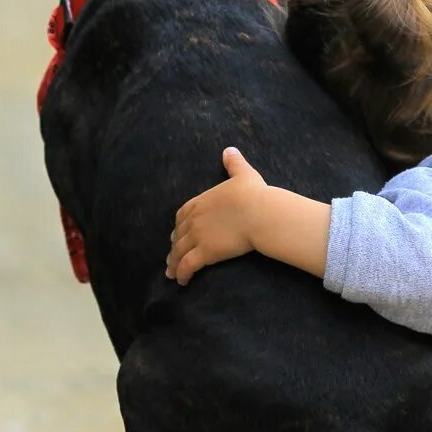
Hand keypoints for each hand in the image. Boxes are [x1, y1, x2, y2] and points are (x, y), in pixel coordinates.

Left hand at [167, 147, 267, 284]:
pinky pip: (187, 266)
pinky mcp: (205, 253)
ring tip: (172, 273)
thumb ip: (234, 163)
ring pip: (179, 252)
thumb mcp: (244, 174)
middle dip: (174, 246)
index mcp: (201, 202)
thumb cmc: (254, 194)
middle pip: (178, 235)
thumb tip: (229, 149)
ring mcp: (198, 237)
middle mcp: (195, 220)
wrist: (259, 213)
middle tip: (172, 256)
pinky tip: (182, 282)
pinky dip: (182, 274)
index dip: (179, 225)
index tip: (178, 233)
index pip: (182, 215)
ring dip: (174, 263)